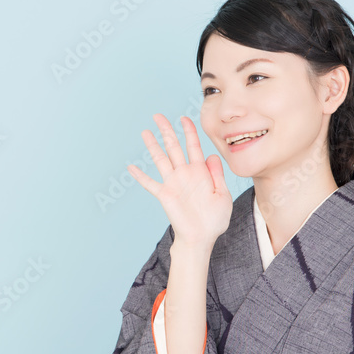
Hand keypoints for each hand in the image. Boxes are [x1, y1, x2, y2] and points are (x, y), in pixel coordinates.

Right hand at [127, 114, 231, 248]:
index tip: (183, 118)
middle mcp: (184, 173)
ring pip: (161, 159)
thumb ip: (217, 175)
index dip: (189, 130)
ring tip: (145, 132)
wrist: (202, 238)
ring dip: (153, 146)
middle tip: (158, 116)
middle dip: (166, 130)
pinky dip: (140, 176)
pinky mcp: (164, 195)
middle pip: (173, 146)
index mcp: (200, 171)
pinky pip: (150, 183)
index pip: (193, 145)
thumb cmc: (214, 220)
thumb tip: (211, 156)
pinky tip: (131, 168)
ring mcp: (173, 183)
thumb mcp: (223, 195)